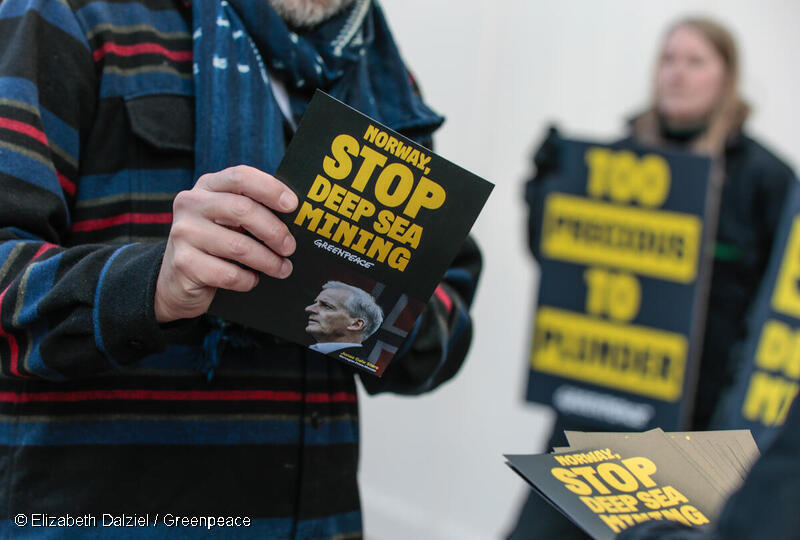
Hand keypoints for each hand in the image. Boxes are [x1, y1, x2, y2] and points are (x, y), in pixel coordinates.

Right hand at [154, 165, 297, 322]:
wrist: (176, 279)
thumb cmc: (215, 244)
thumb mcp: (229, 220)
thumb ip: (253, 210)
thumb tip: (296, 217)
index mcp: (208, 186)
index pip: (241, 177)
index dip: (270, 189)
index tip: (293, 205)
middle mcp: (191, 204)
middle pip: (243, 210)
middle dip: (274, 231)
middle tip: (290, 247)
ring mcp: (184, 233)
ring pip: (239, 246)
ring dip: (268, 261)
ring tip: (282, 268)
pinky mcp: (184, 263)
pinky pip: (228, 274)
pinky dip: (248, 280)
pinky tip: (252, 280)